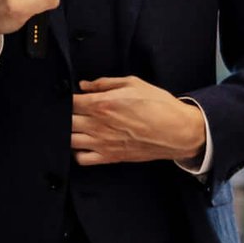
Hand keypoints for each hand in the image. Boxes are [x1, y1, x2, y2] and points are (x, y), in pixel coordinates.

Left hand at [70, 76, 205, 166]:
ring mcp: (102, 143)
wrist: (178, 131)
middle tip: (71, 111)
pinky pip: (82, 159)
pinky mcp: (109, 157)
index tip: (69, 97)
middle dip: (65, 115)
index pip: (69, 102)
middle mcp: (98, 125)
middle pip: (66, 121)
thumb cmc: (158, 105)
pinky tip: (82, 144)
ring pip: (69, 140)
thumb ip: (104, 83)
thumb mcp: (133, 84)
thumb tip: (84, 85)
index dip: (66, 98)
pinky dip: (77, 152)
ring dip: (68, 133)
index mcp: (102, 104)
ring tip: (75, 127)